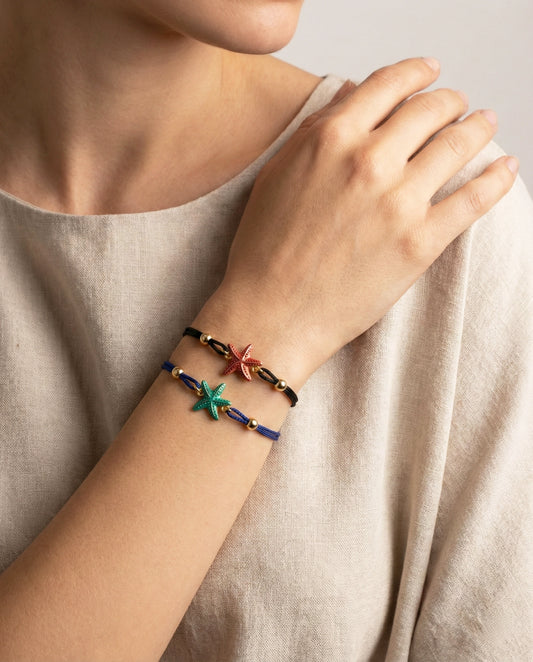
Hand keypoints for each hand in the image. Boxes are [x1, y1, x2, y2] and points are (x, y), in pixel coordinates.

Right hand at [202, 57, 518, 386]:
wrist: (272, 313)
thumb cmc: (265, 249)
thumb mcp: (278, 174)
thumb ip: (317, 130)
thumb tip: (356, 97)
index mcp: (331, 139)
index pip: (389, 85)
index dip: (416, 73)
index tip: (430, 72)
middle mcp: (369, 161)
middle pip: (429, 110)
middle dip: (450, 100)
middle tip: (458, 104)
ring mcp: (399, 202)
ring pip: (458, 145)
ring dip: (478, 128)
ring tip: (485, 125)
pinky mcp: (421, 242)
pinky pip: (474, 199)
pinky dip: (497, 179)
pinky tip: (506, 168)